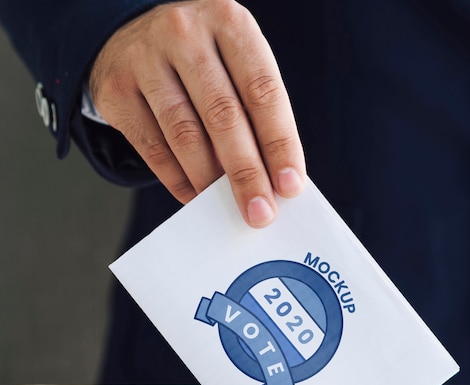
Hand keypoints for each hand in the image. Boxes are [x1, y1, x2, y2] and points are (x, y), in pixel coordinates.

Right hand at [89, 0, 305, 227]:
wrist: (132, 33)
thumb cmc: (203, 58)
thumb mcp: (235, 62)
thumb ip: (255, 110)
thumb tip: (272, 178)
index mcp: (230, 22)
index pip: (263, 91)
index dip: (279, 143)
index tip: (290, 187)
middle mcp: (185, 33)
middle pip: (223, 115)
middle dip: (246, 173)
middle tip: (261, 211)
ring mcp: (145, 58)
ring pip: (185, 134)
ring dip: (210, 181)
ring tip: (229, 207)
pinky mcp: (115, 88)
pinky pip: (151, 147)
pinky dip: (177, 180)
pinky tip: (195, 197)